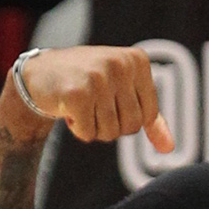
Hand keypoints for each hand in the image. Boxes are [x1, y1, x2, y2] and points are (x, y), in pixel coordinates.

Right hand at [19, 45, 174, 150]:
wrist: (39, 73)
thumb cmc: (87, 81)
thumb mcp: (123, 90)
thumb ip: (149, 117)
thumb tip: (169, 148)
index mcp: (137, 60)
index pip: (148, 115)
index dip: (128, 119)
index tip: (110, 101)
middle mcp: (120, 64)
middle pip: (131, 126)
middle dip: (111, 126)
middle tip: (94, 106)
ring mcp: (98, 77)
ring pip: (110, 132)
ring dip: (94, 128)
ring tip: (82, 106)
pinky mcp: (76, 94)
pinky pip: (89, 134)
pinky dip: (79, 129)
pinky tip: (68, 108)